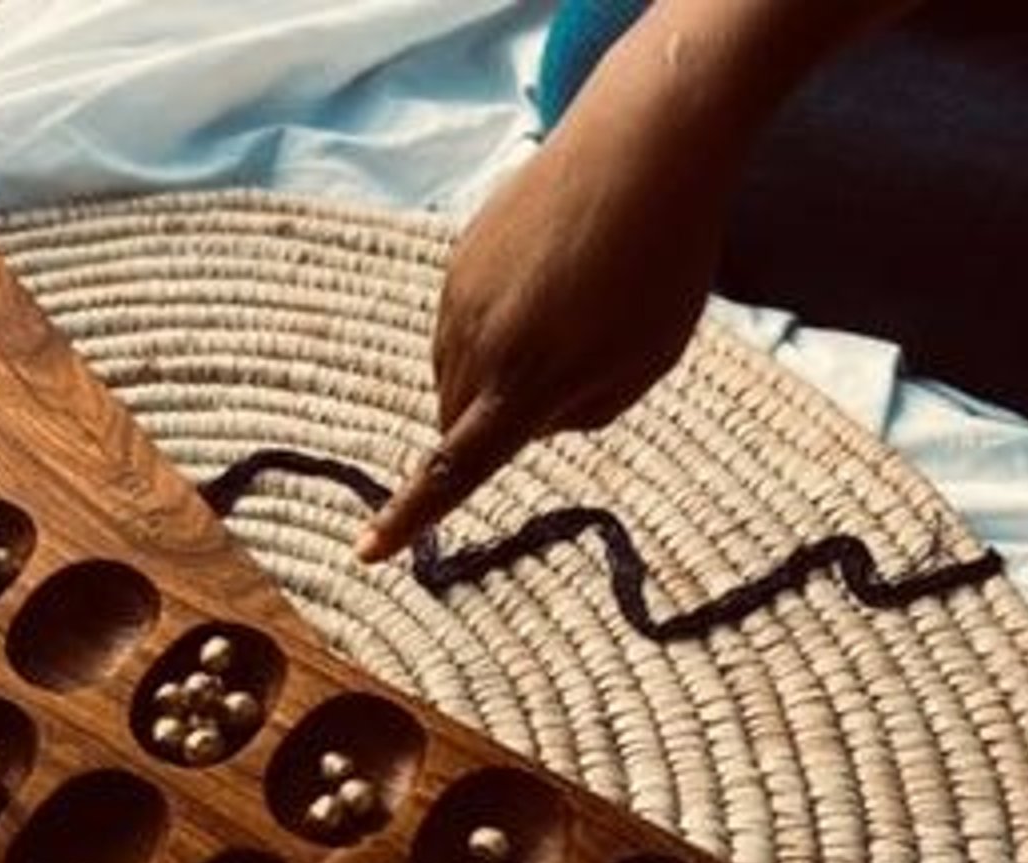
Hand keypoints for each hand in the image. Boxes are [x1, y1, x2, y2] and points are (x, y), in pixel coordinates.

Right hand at [357, 118, 729, 561]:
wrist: (642, 146)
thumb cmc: (660, 265)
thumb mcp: (644, 362)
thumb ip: (583, 414)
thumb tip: (526, 422)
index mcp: (523, 384)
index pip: (452, 471)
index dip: (408, 517)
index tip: (367, 551)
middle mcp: (474, 346)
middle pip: (457, 424)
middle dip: (496, 426)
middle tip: (576, 372)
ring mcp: (458, 298)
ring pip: (458, 373)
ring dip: (499, 372)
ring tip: (575, 311)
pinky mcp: (459, 259)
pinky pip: (462, 322)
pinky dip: (499, 323)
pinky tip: (554, 278)